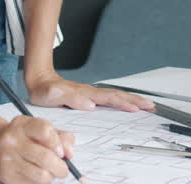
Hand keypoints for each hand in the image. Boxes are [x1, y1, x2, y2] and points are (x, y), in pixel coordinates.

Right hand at [0, 115, 77, 183]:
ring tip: (49, 172)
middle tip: (62, 169)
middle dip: (61, 167)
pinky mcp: (7, 177)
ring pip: (41, 176)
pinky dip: (39, 183)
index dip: (58, 143)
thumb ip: (58, 136)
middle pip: (45, 158)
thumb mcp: (36, 127)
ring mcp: (8, 160)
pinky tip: (36, 176)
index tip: (61, 152)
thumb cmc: (20, 135)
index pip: (45, 130)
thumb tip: (69, 152)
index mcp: (22, 125)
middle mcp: (12, 141)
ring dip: (51, 177)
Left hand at [25, 71, 153, 112]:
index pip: (109, 98)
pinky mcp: (90, 97)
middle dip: (135, 100)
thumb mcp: (52, 95)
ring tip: (146, 105)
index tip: (136, 108)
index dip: (123, 103)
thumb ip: (70, 99)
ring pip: (116, 96)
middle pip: (117, 96)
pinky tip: (128, 105)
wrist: (40, 82)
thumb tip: (90, 104)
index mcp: (85, 93)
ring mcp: (92, 94)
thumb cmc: (44, 91)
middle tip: (150, 106)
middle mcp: (91, 92)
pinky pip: (110, 99)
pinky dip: (123, 101)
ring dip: (132, 100)